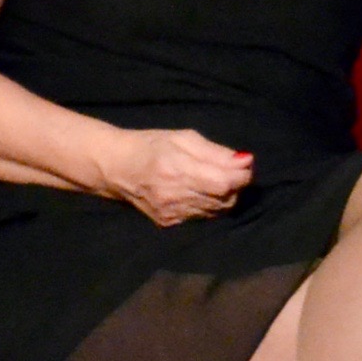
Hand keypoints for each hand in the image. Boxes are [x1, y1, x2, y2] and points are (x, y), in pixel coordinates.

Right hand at [101, 128, 252, 226]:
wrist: (115, 168)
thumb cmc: (150, 146)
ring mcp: (172, 213)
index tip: (245, 164)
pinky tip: (200, 191)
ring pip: (216, 210)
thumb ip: (215, 152)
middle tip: (232, 170)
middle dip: (236, 186)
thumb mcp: (183, 137)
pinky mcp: (169, 223)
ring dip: (224, 196)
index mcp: (177, 169)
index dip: (242, 175)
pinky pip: (202, 216)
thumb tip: (244, 161)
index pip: (224, 182)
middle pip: (225, 199)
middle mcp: (175, 195)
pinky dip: (209, 204)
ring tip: (216, 179)